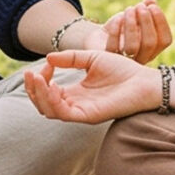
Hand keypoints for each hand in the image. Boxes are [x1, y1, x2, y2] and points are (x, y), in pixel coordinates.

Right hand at [23, 49, 158, 123]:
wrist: (144, 81)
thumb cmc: (122, 70)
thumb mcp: (91, 58)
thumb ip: (70, 59)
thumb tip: (48, 58)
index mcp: (75, 93)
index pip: (47, 92)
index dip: (41, 78)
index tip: (46, 64)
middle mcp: (75, 104)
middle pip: (43, 104)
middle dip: (32, 89)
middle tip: (30, 74)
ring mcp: (81, 111)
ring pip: (49, 111)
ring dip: (39, 95)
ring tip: (36, 78)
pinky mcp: (89, 116)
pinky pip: (64, 113)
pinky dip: (53, 101)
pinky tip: (52, 86)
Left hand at [84, 0, 170, 63]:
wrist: (99, 38)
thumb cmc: (121, 27)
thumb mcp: (134, 16)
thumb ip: (144, 9)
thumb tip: (151, 0)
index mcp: (153, 49)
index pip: (165, 40)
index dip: (161, 22)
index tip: (153, 6)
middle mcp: (141, 58)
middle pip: (150, 44)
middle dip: (146, 21)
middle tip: (139, 6)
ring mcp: (124, 61)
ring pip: (132, 47)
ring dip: (131, 25)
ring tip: (128, 9)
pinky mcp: (108, 58)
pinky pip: (113, 47)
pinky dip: (116, 30)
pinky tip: (118, 18)